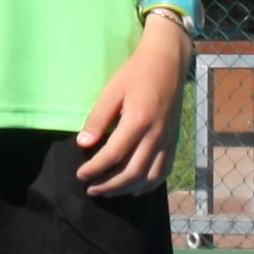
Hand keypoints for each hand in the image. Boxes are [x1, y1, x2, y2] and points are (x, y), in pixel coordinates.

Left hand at [78, 20, 187, 194]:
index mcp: (139, 120)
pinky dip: (149, 184)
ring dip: (126, 189)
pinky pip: (164, 170)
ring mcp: (168, 139)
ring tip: (107, 192)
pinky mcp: (174, 140)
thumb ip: (98, 118)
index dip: (95, 168)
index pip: (114, 154)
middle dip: (108, 185)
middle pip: (131, 172)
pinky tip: (134, 189)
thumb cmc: (136, 73)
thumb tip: (83, 144)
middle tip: (90, 189)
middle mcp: (156, 134)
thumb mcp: (112, 91)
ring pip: (149, 176)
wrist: (168, 61)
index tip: (80, 175)